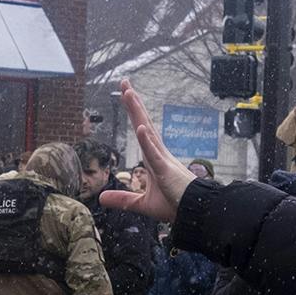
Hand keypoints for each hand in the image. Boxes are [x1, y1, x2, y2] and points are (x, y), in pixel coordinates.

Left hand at [98, 81, 193, 223]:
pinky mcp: (165, 171)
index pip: (141, 129)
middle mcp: (158, 153)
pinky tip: (141, 128)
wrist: (194, 212)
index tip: (126, 93)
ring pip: (148, 132)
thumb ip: (123, 199)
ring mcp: (162, 160)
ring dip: (138, 113)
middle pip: (143, 123)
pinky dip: (147, 141)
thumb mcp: (142, 203)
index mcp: (153, 158)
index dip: (133, 112)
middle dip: (133, 103)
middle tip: (124, 82)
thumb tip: (101, 198)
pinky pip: (154, 155)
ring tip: (129, 94)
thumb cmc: (174, 204)